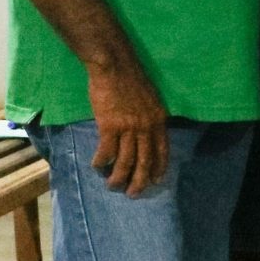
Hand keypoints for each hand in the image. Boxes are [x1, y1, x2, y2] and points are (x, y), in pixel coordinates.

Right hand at [85, 58, 169, 194]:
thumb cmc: (131, 80)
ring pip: (125, 160)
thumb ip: (151, 117)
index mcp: (159, 120)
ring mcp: (129, 128)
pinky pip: (106, 151)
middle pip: (145, 160)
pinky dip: (101, 161)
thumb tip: (147, 132)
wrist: (115, 67)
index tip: (156, 181)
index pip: (162, 150)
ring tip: (113, 186)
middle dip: (139, 180)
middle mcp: (147, 127)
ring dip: (118, 176)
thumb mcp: (151, 99)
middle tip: (134, 194)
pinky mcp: (109, 126)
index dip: (159, 167)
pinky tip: (97, 166)